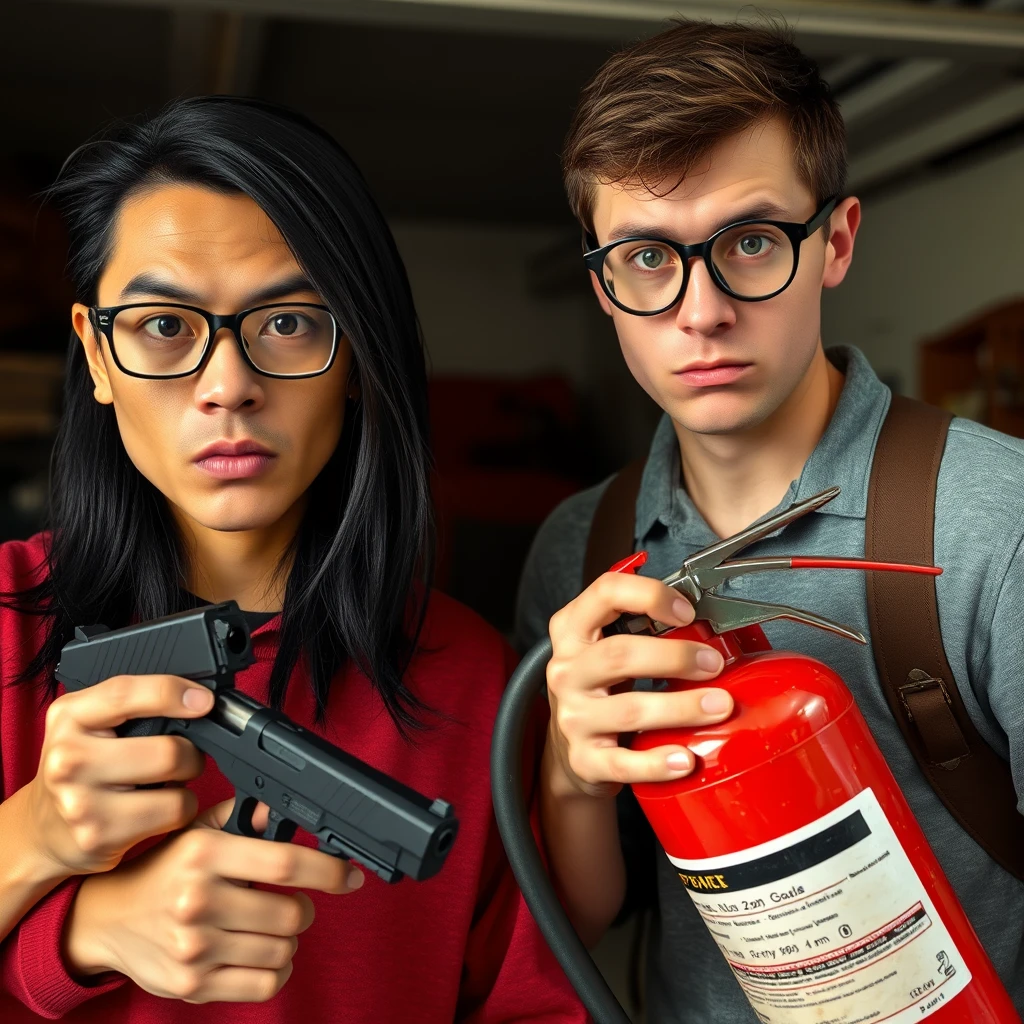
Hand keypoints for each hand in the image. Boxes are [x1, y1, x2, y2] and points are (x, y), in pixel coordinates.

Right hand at [23, 674, 215, 875]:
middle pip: (166, 750)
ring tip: (170, 782)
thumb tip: (197, 699)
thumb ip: (132, 704)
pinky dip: (180, 810)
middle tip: (184, 756)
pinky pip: (172, 814)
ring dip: (188, 783)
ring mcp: (81, 801)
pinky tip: (159, 808)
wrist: (42, 830)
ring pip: (176, 787)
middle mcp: (69, 757)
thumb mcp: (90, 723)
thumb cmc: (81, 768)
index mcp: (69, 717)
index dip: (171, 691)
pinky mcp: (99, 836)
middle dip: (191, 752)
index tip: (204, 700)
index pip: (124, 693)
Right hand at [63, 798, 361, 1003]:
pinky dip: (275, 970)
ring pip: (282, 951)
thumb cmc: (164, 870)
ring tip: (269, 928)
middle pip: (291, 915)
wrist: (107, 919)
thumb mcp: (198, 832)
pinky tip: (261, 954)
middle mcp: (198, 900)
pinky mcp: (192, 984)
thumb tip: (282, 807)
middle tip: (292, 904)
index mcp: (205, 854)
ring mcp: (195, 946)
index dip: (329, 871)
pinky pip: (264, 984)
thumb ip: (243, 817)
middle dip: (304, 910)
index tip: (350, 876)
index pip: (286, 864)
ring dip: (288, 941)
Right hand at [546, 570, 732, 798]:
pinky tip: (685, 759)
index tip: (687, 610)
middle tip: (713, 663)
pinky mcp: (583, 759)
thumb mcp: (607, 648)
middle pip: (620, 653)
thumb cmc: (601, 689)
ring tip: (719, 706)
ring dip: (682, 707)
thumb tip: (711, 628)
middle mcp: (567, 671)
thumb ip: (644, 630)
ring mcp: (572, 716)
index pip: (605, 593)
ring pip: (629, 710)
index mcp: (572, 631)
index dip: (650, 595)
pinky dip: (658, 762)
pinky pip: (624, 763)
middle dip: (675, 656)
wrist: (572, 749)